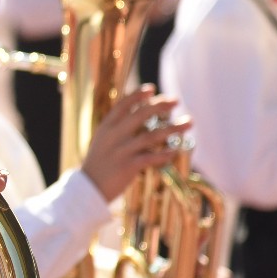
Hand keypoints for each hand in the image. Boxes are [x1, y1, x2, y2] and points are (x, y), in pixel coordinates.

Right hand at [81, 86, 188, 201]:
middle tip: (176, 100)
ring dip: (173, 128)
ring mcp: (122, 151)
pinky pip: (151, 158)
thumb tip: (139, 116)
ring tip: (188, 122)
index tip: (151, 89)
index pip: (123, 105)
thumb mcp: (103, 140)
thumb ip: (118, 128)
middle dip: (160, 105)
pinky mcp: (128, 166)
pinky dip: (164, 154)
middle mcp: (114, 135)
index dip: (137, 95)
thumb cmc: (98, 163)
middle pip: (141, 115)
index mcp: (107, 127)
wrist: (88, 188)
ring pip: (151, 135)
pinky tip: (176, 150)